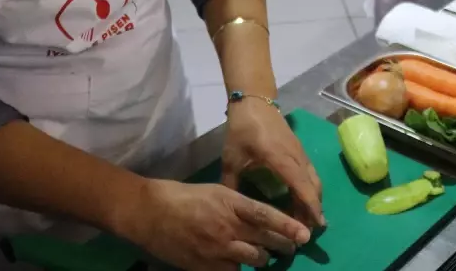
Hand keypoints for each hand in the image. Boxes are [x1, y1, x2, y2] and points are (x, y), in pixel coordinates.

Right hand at [125, 178, 310, 269]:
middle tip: (292, 246)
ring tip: (266, 257)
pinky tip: (237, 264)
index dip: (287, 226)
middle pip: (265, 241)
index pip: (266, 215)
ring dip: (264, 259)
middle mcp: (227, 227)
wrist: (150, 213)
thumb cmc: (184, 196)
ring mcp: (217, 249)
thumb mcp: (216, 192)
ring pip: (254, 260)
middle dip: (284, 245)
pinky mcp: (205, 266)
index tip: (305, 234)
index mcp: (230, 203)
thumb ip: (238, 206)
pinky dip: (238, 269)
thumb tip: (259, 218)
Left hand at [223, 98, 324, 229]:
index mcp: (280, 158)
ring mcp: (300, 152)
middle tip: (308, 232)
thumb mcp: (232, 158)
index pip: (301, 186)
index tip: (314, 226)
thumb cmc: (242, 129)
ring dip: (314, 200)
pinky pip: (310, 174)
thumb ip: (231, 183)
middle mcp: (296, 156)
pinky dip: (310, 190)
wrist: (254, 101)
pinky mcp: (299, 151)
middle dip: (314, 209)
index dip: (309, 207)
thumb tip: (228, 210)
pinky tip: (302, 201)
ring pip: (314, 180)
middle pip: (313, 186)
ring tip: (307, 221)